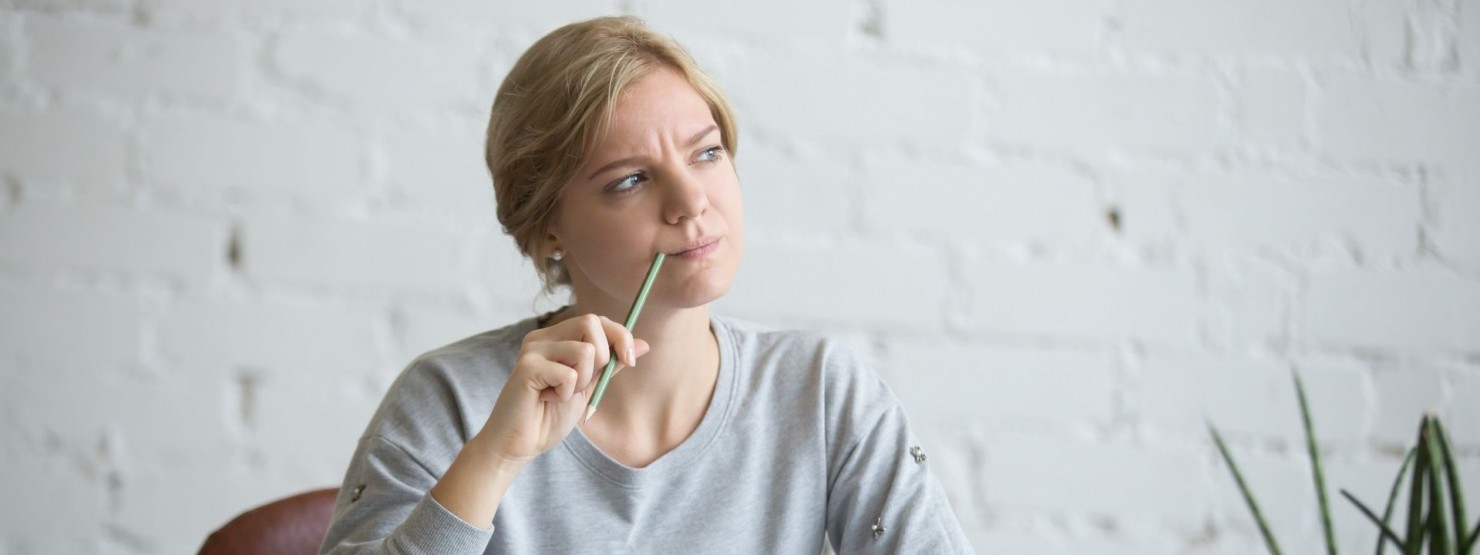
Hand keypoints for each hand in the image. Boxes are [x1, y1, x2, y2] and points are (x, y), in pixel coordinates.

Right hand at [472, 313, 647, 470]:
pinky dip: (567, 394)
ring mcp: (533, 349)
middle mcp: (542, 337)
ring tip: (561, 394)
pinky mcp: (527, 367)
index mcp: (556, 337)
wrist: (519, 444)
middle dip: (603, 357)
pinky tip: (547, 400)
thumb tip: (644, 344)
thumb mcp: (589, 387)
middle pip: (592, 322)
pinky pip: (570, 374)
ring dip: (582, 382)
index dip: (620, 336)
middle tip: (585, 383)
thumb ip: (611, 364)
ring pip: (585, 351)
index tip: (629, 362)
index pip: (597, 320)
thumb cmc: (549, 416)